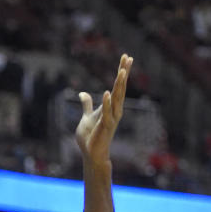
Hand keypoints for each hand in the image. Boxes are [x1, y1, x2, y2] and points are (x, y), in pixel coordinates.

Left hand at [75, 54, 132, 171]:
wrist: (92, 153)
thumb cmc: (91, 136)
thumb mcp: (87, 116)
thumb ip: (87, 104)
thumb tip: (82, 94)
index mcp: (111, 106)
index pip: (117, 86)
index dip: (122, 71)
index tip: (126, 57)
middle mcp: (115, 110)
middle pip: (120, 88)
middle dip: (124, 73)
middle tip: (128, 58)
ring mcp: (112, 118)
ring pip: (117, 98)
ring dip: (119, 85)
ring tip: (122, 71)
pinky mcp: (106, 126)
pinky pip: (107, 113)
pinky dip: (107, 103)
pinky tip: (107, 93)